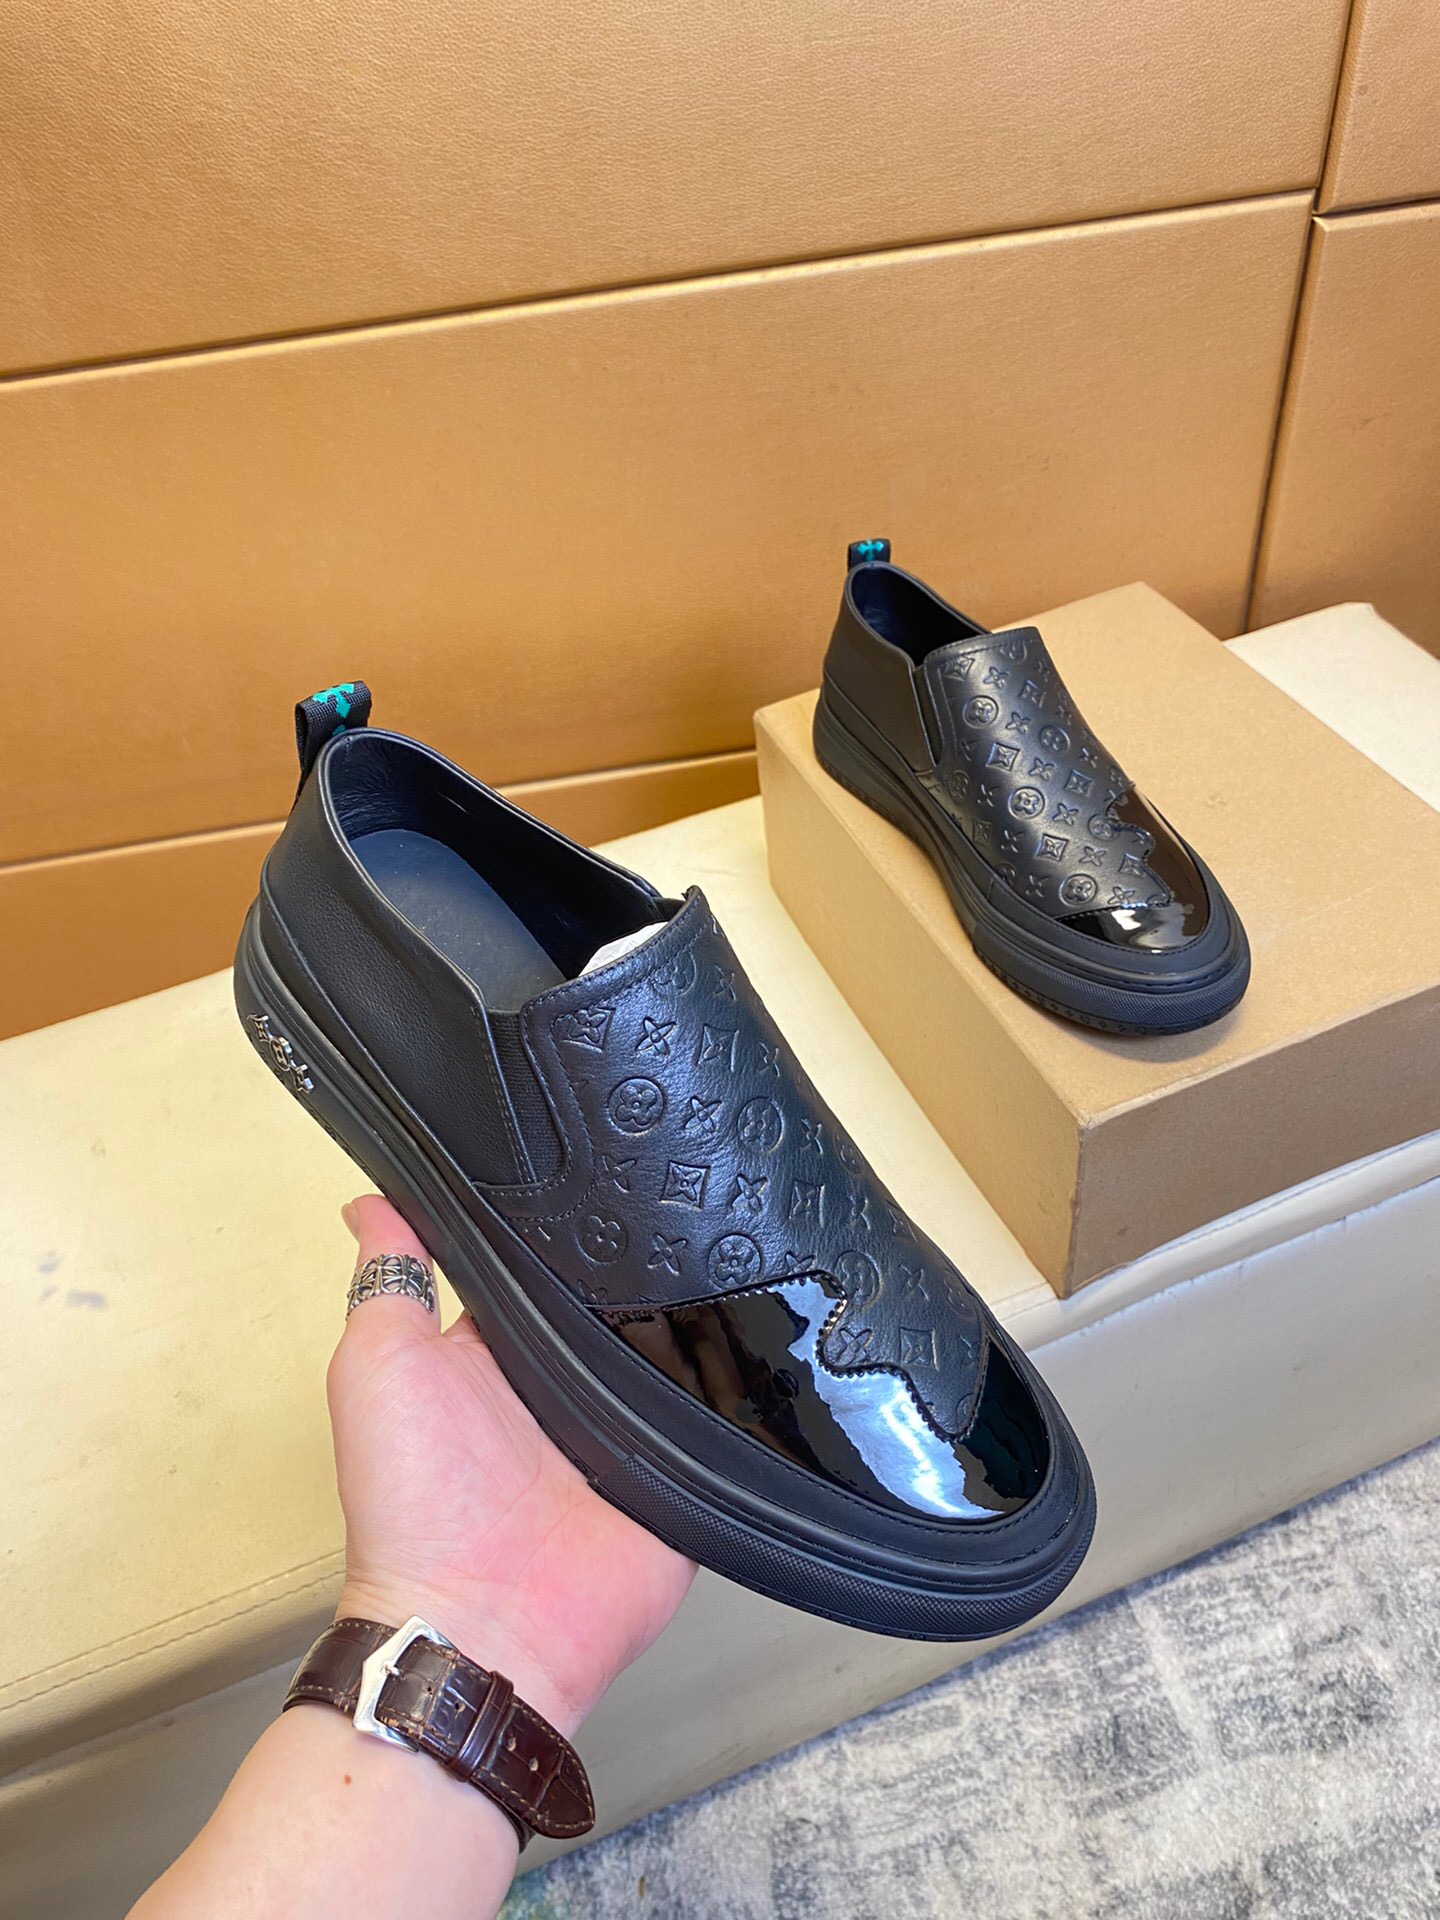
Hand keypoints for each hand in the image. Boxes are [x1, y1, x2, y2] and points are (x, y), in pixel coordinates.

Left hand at [330, 1195, 694, 1737]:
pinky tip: (774, 1326)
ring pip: (681, 1346)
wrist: (481, 1623)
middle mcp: (568, 1384)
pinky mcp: (685, 1473)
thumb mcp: (377, 1367)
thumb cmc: (410, 1498)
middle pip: (622, 1299)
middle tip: (689, 1184)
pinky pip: (728, 1416)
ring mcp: (631, 1430)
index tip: (606, 1148)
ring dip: (702, 1309)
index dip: (567, 1215)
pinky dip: (744, 1383)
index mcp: (499, 1350)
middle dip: (650, 1254)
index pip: (544, 1263)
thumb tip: (372, 1197)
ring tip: (747, 1238)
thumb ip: (389, 1281)